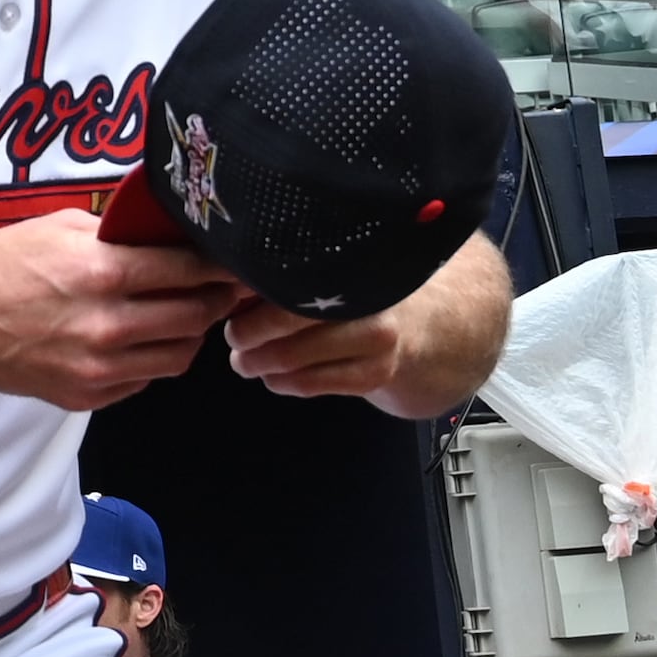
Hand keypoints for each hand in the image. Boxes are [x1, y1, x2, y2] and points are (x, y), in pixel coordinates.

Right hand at [0, 211, 242, 409]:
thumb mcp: (61, 226)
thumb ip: (120, 232)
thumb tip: (169, 231)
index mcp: (102, 273)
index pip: (189, 271)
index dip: (222, 267)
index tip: (237, 263)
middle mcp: (106, 326)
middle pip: (195, 319)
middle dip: (217, 301)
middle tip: (223, 289)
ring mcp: (96, 369)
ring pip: (177, 358)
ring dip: (190, 335)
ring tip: (186, 315)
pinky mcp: (84, 397)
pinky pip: (142, 382)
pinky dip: (151, 361)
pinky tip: (141, 339)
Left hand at [221, 233, 510, 419]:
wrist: (427, 321)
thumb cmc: (364, 292)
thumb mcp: (335, 271)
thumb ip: (289, 272)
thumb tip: (230, 280)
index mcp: (355, 271)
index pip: (291, 289)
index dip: (254, 303)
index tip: (230, 307)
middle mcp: (370, 304)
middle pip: (289, 325)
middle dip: (249, 336)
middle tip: (233, 338)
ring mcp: (376, 343)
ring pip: (297, 362)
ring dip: (260, 365)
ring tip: (243, 360)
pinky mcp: (374, 375)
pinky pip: (312, 385)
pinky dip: (283, 383)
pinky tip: (271, 375)